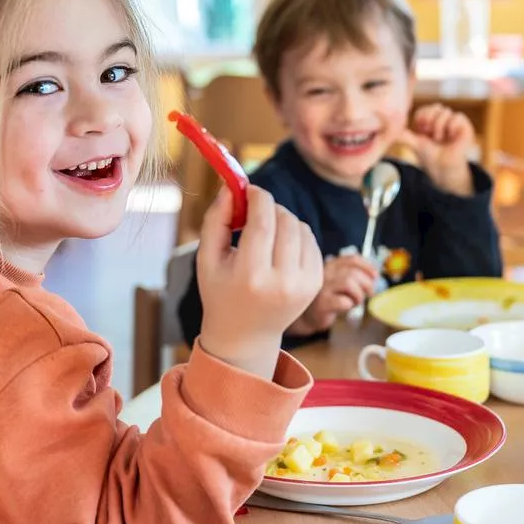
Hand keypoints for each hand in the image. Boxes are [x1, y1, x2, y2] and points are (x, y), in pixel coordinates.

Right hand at [196, 187, 322, 378]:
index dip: (257, 197)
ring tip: (264, 233)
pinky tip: (279, 246)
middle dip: (269, 207)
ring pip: (300, 227)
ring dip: (283, 219)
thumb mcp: (207, 259)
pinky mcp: (315, 283)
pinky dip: (296, 234)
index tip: (249, 189)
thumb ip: (216, 220)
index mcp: (251, 276)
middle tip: (253, 212)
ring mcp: (303, 284)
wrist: (246, 334)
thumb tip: (231, 188)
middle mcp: (282, 282)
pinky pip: (310, 241)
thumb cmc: (221, 292)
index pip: (262, 222)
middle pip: (284, 221)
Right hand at [287, 255, 378, 335]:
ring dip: (359, 295)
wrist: (307, 316)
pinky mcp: (322, 303)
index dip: (367, 266)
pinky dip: (350, 304)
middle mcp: (325, 273)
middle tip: (369, 294)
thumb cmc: (327, 298)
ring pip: (349, 284)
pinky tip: (346, 307)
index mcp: (331, 265)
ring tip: (356, 302)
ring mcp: (322, 288)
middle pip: (353, 272)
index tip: (375, 276)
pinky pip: (343, 301)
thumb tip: (374, 277)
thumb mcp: (340, 283)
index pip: (352, 259)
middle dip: (367, 284)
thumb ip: (354, 276)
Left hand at [402, 103, 475, 195]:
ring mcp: (454, 122)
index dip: (422, 118)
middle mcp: (443, 119)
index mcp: (431, 121)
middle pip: (435, 106)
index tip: (422, 131)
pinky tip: (451, 136)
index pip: (425, 109)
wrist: (443, 169)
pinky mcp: (465, 126)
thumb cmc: (430, 157)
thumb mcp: (415, 144)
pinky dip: (451, 127)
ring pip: (445, 111)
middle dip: (429, 121)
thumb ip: (404, 136)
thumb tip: (388, 130)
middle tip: (430, 134)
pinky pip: (457, 117)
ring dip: (439, 127)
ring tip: (440, 139)